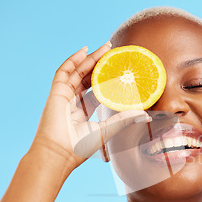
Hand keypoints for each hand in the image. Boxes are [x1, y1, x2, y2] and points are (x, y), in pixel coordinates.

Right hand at [30, 43, 149, 170]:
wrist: (59, 154)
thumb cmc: (79, 148)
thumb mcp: (107, 130)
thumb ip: (124, 120)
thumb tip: (146, 115)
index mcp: (82, 113)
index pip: (95, 91)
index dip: (106, 80)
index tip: (118, 70)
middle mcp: (72, 103)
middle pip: (86, 78)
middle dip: (99, 64)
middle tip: (113, 52)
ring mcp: (63, 97)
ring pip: (77, 72)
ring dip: (90, 59)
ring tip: (104, 48)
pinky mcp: (56, 93)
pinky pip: (64, 72)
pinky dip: (73, 60)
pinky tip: (85, 51)